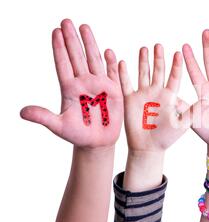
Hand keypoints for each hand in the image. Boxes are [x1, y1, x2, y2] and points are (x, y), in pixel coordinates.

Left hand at [20, 19, 122, 147]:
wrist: (96, 142)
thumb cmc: (77, 135)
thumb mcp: (58, 126)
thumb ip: (43, 117)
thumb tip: (23, 112)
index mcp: (70, 88)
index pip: (63, 64)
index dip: (59, 48)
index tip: (55, 32)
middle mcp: (84, 83)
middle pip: (77, 56)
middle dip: (72, 39)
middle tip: (66, 21)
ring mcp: (99, 86)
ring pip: (93, 60)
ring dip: (89, 44)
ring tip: (84, 27)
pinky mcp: (114, 92)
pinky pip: (112, 74)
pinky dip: (111, 63)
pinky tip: (108, 51)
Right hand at [118, 44, 191, 151]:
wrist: (148, 147)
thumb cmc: (167, 137)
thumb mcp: (183, 123)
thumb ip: (193, 111)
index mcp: (170, 96)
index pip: (174, 77)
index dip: (176, 66)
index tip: (178, 53)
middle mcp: (157, 92)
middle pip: (158, 71)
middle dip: (158, 58)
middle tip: (159, 45)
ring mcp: (143, 94)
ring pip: (143, 73)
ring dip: (144, 61)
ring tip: (145, 48)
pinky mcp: (130, 100)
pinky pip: (126, 84)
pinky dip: (124, 73)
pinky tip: (122, 62)